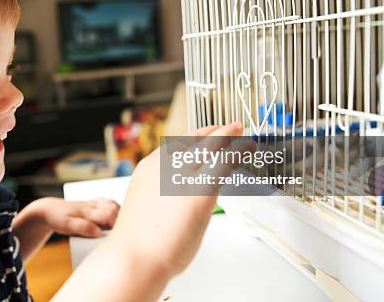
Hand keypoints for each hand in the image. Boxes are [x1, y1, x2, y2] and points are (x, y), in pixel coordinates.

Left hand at [29, 197, 119, 237]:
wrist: (50, 210)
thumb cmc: (58, 218)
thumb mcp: (67, 225)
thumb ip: (82, 228)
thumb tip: (98, 232)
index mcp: (88, 211)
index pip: (109, 215)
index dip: (116, 225)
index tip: (117, 237)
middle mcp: (93, 205)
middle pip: (115, 209)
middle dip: (120, 220)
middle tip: (119, 235)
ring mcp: (95, 203)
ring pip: (114, 204)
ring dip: (118, 215)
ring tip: (117, 228)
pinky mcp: (94, 203)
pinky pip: (110, 203)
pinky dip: (114, 210)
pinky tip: (113, 219)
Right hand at [52, 123, 244, 301]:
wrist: (136, 255)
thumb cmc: (139, 241)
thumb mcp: (148, 205)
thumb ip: (165, 193)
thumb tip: (182, 197)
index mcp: (150, 167)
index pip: (177, 144)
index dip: (196, 136)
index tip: (207, 133)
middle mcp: (166, 164)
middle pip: (195, 140)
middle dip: (215, 132)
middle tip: (230, 127)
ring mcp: (184, 174)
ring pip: (212, 146)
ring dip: (228, 137)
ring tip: (241, 133)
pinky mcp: (202, 187)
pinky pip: (225, 162)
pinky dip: (238, 152)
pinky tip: (248, 149)